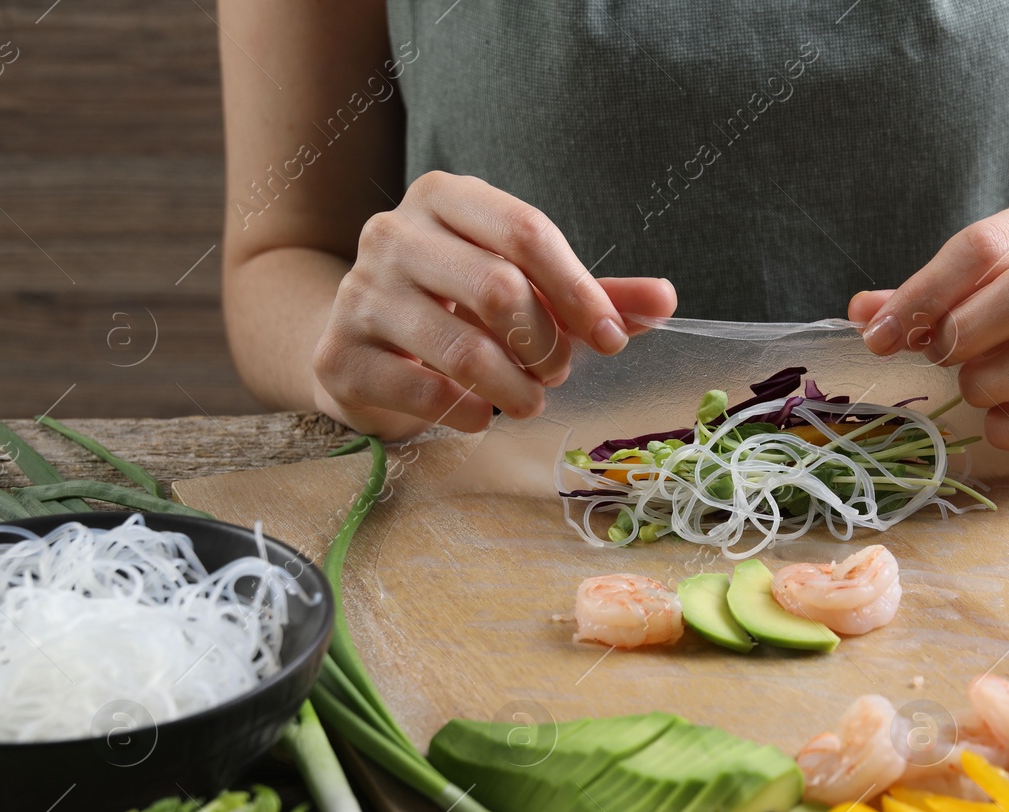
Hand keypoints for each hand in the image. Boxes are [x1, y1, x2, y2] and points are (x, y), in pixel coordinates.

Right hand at [313, 172, 676, 438]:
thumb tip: (667, 300)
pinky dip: (469, 414)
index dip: (581, 291)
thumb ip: (591, 295)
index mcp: (445, 198)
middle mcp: (393, 232)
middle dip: (546, 344)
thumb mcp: (526, 289)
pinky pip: (424, 392)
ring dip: (515, 389)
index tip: (613, 339)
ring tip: (528, 401)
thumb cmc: (457, 307)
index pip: (526, 230)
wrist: (360, 344)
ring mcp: (359, 292)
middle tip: (557, 373)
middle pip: (498, 286)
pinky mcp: (341, 356)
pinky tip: (480, 416)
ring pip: (463, 347)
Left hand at [849, 196, 1008, 449]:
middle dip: (961, 330)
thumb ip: (931, 296)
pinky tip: (998, 421)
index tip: (879, 334)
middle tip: (934, 356)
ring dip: (985, 382)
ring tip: (972, 386)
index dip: (924, 292)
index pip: (986, 244)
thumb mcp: (995, 282)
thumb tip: (860, 311)